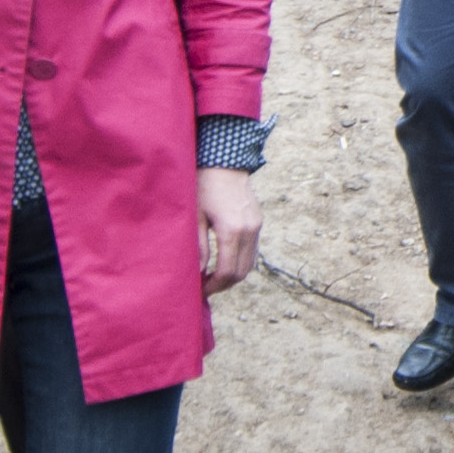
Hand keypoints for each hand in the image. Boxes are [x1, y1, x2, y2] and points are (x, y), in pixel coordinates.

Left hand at [195, 169, 258, 293]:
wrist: (224, 161)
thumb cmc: (203, 186)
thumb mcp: (195, 218)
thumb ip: (199, 247)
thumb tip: (199, 273)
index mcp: (231, 231)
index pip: (227, 271)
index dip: (214, 286)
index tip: (201, 291)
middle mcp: (249, 231)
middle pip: (241, 272)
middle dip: (224, 285)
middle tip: (206, 287)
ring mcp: (256, 226)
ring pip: (250, 263)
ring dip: (233, 274)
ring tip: (214, 275)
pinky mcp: (258, 221)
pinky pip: (253, 250)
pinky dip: (240, 261)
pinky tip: (225, 259)